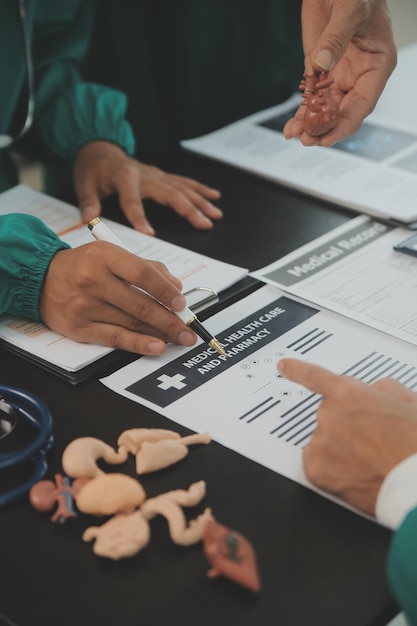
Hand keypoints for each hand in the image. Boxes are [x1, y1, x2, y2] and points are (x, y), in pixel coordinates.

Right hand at [39, 242, 197, 354]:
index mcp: (104, 256)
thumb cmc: (83, 266)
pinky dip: (139, 343)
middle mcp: (93, 280)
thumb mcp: (111, 254)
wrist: (41, 279)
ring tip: (180, 338)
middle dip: (170, 319)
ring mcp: (85, 305)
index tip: (182, 303)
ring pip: (131, 322)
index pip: (142, 274)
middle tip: (189, 329)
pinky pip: (115, 338)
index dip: (166, 291)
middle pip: (140, 304)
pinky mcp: (79, 327)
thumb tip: (175, 288)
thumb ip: (146, 267)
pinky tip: (157, 346)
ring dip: (160, 333)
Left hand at [72, 141, 222, 233]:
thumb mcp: (83, 183)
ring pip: (183, 188)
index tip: (149, 234)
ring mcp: (156, 174)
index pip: (132, 202)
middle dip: (189, 210)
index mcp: (125, 178)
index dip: (140, 218)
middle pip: (170, 194)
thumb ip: (88, 201)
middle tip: (205, 224)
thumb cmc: (93, 168)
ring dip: (201, 201)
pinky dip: (200, 189)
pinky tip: (214, 196)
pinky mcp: (162, 175)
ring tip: (215, 215)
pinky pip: (184, 182)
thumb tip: (88, 218)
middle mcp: (146, 175)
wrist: (99, 149)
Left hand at [277, 358, 416, 514]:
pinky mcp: (316, 469)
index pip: (315, 377)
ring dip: (341, 450)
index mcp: (349, 393)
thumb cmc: (416, 444)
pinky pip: (319, 465)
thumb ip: (383, 390)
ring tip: (371, 461)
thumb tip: (374, 391)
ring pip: (325, 443)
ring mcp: (320, 442)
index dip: (296, 370)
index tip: (284, 366)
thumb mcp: (408, 402)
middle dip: (347, 427)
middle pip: (329, 417)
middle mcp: (328, 414)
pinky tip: (357, 473)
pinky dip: (333, 471)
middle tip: (374, 442)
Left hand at [284, 0, 396, 145]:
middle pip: (343, 112)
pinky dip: (302, 114)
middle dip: (325, 129)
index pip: (363, 103)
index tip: (328, 138)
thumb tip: (322, 63)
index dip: (345, 124)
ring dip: (311, 125)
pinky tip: (291, 128)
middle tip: (307, 139)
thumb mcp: (351, 9)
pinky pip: (311, 98)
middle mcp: (358, 75)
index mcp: (377, 65)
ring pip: (326, 110)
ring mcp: (338, 75)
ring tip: (295, 135)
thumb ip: (336, 37)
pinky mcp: (319, 71)